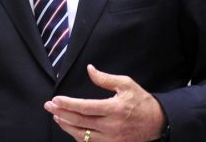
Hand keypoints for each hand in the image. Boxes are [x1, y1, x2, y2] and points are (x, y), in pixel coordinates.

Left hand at [44, 64, 165, 141]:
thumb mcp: (126, 84)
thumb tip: (89, 69)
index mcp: (114, 109)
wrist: (157, 122)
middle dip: (61, 113)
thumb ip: (105, 79)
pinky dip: (78, 136)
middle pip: (79, 122)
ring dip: (66, 126)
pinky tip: (70, 128)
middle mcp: (111, 126)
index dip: (68, 104)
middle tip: (48, 106)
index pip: (84, 108)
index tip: (55, 99)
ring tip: (56, 116)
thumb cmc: (141, 101)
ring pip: (82, 135)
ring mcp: (111, 139)